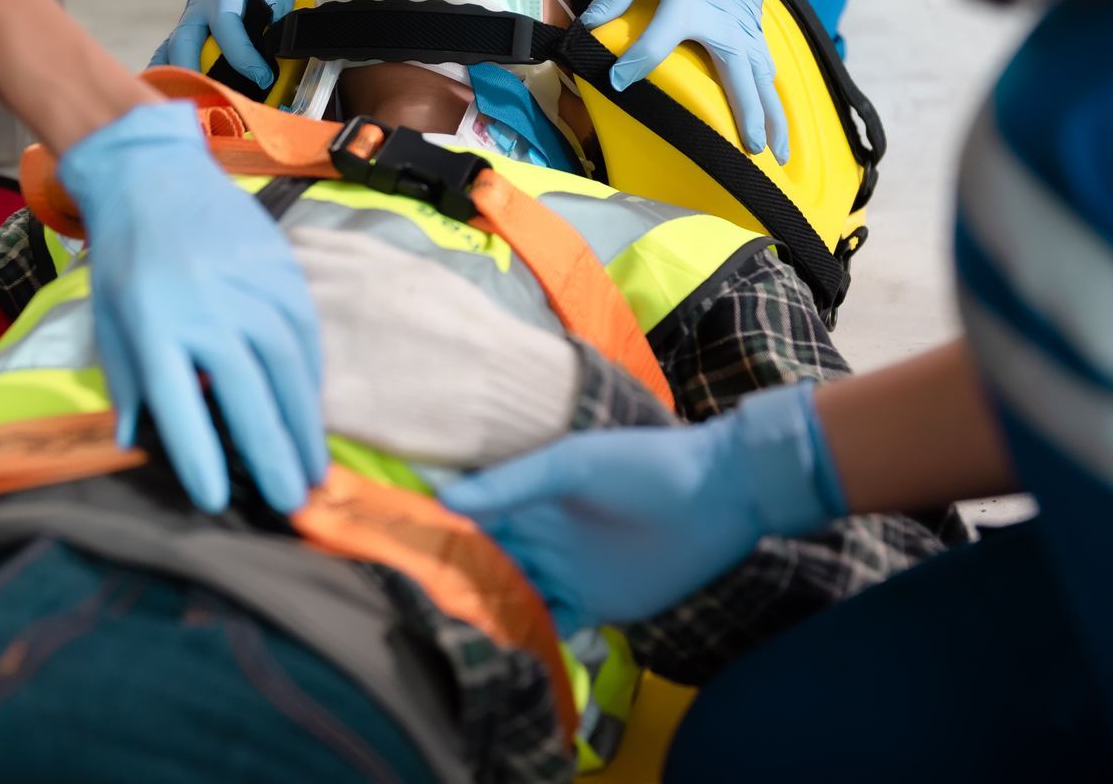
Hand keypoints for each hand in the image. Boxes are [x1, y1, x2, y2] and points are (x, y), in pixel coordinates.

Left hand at [58, 102, 326, 512]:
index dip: (199, 455)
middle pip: (247, 393)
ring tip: (313, 473)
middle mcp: (207, 308)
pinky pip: (306, 336)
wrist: (154, 175)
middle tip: (290, 505)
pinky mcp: (282, 270)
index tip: (214, 500)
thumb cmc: (127, 260)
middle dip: (270, 453)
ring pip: (290, 368)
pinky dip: (314, 380)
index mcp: (154, 325)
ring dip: (304, 425)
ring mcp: (251, 286)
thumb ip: (128, 384)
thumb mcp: (109, 322)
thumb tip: (137, 446)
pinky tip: (315, 413)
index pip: (180, 404)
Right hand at [153, 0, 315, 87]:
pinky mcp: (198, 19)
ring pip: (175, 45)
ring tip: (186, 107)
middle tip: (217, 101)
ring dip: (178, 75)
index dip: (241, 54)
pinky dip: (173, 68)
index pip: (225, 22)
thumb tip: (272, 23)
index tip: (262, 76)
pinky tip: (172, 92)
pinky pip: (179, 46)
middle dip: (195, 72)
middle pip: (185, 39)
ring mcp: (197, 8)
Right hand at [439, 382, 842, 631]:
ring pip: (507, 595)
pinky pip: (546, 624)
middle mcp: (538, 534)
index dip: (435, 526)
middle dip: (449, 574)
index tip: (394, 541)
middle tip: (406, 594)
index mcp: (529, 494)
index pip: (470, 513)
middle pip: (482, 559)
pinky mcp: (590, 604)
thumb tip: (444, 498)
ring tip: (442, 626)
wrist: (718, 496)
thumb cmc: (642, 466)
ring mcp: (562, 571)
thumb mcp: (572, 465)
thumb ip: (513, 484)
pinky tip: (498, 646)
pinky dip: (524, 635)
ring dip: (482, 608)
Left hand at [584, 0, 789, 161]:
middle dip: (744, 115)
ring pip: (762, 77)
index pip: (659, 42)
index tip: (618, 81)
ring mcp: (745, 24)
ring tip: (777, 155)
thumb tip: (588, 25)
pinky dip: (773, 95)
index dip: (636, 63)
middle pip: (736, 75)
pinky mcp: (754, 24)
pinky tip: (776, 122)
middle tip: (749, 153)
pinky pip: (765, 66)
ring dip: (772, 115)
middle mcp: (724, 19)